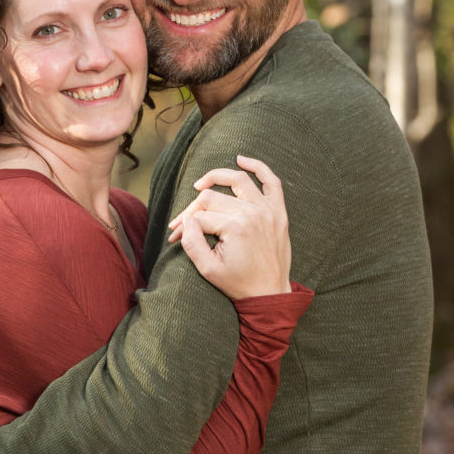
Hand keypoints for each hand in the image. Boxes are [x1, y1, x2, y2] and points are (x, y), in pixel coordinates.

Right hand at [168, 155, 290, 299]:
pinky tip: (241, 159)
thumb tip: (185, 219)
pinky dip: (258, 166)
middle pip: (213, 197)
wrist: (269, 294)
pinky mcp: (278, 211)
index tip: (175, 237)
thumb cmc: (238, 283)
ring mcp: (268, 210)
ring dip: (216, 177)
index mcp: (235, 227)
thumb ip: (191, 242)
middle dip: (193, 210)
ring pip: (238, 180)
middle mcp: (252, 213)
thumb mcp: (207, 269)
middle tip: (183, 224)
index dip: (183, 225)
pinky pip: (271, 181)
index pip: (199, 215)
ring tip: (200, 184)